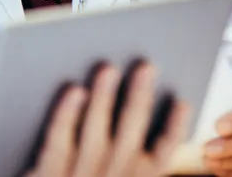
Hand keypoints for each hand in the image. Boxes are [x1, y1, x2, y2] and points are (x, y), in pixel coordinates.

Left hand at [24, 64, 190, 176]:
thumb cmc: (82, 175)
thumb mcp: (113, 175)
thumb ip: (122, 154)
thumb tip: (135, 104)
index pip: (163, 153)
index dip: (176, 127)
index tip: (181, 100)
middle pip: (131, 131)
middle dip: (139, 96)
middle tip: (145, 65)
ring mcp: (81, 174)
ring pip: (96, 129)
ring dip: (104, 96)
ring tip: (108, 68)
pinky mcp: (49, 173)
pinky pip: (59, 140)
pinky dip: (68, 114)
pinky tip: (74, 90)